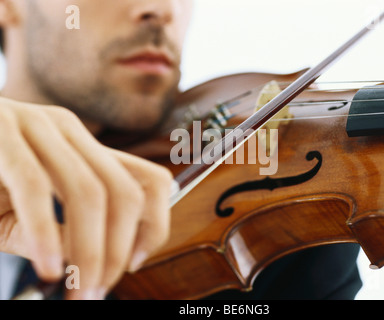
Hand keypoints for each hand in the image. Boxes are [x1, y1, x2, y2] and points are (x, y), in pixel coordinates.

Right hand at [0, 97, 172, 298]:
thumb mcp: (29, 211)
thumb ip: (62, 230)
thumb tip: (90, 262)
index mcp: (87, 147)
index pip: (149, 180)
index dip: (155, 224)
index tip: (135, 262)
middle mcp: (71, 132)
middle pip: (125, 192)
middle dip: (119, 249)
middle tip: (99, 289)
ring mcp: (37, 127)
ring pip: (89, 192)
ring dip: (90, 251)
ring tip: (80, 291)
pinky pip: (35, 188)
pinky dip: (46, 234)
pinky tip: (47, 269)